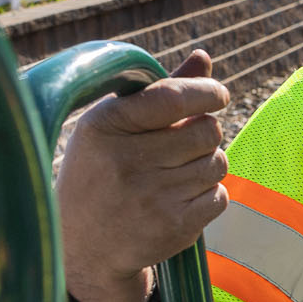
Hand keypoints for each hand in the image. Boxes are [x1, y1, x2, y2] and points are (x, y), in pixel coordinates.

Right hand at [56, 50, 230, 301]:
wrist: (83, 245)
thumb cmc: (102, 171)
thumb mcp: (115, 125)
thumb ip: (162, 91)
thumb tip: (203, 56)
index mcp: (107, 125)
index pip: (173, 97)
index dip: (207, 92)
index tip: (217, 95)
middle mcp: (127, 161)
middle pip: (207, 132)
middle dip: (206, 133)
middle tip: (187, 143)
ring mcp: (151, 197)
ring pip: (217, 164)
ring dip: (207, 165)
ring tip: (177, 173)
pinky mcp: (173, 228)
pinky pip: (219, 197)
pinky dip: (209, 196)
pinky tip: (180, 199)